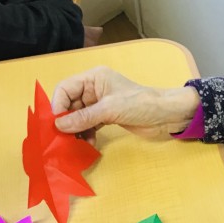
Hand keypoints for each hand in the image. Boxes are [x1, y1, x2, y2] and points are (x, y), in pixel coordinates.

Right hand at [51, 66, 199, 140]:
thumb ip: (84, 117)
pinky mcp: (107, 117)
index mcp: (94, 78)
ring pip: (78, 117)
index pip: (65, 88)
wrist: (167, 115)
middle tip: (63, 139)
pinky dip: (86, 134)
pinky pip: (88, 125)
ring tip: (76, 144)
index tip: (56, 124)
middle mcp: (94, 89)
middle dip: (65, 121)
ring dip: (75, 130)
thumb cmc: (141, 104)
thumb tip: (59, 125)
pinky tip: (88, 144)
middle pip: (69, 104)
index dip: (58, 105)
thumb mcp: (110, 109)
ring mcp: (100, 104)